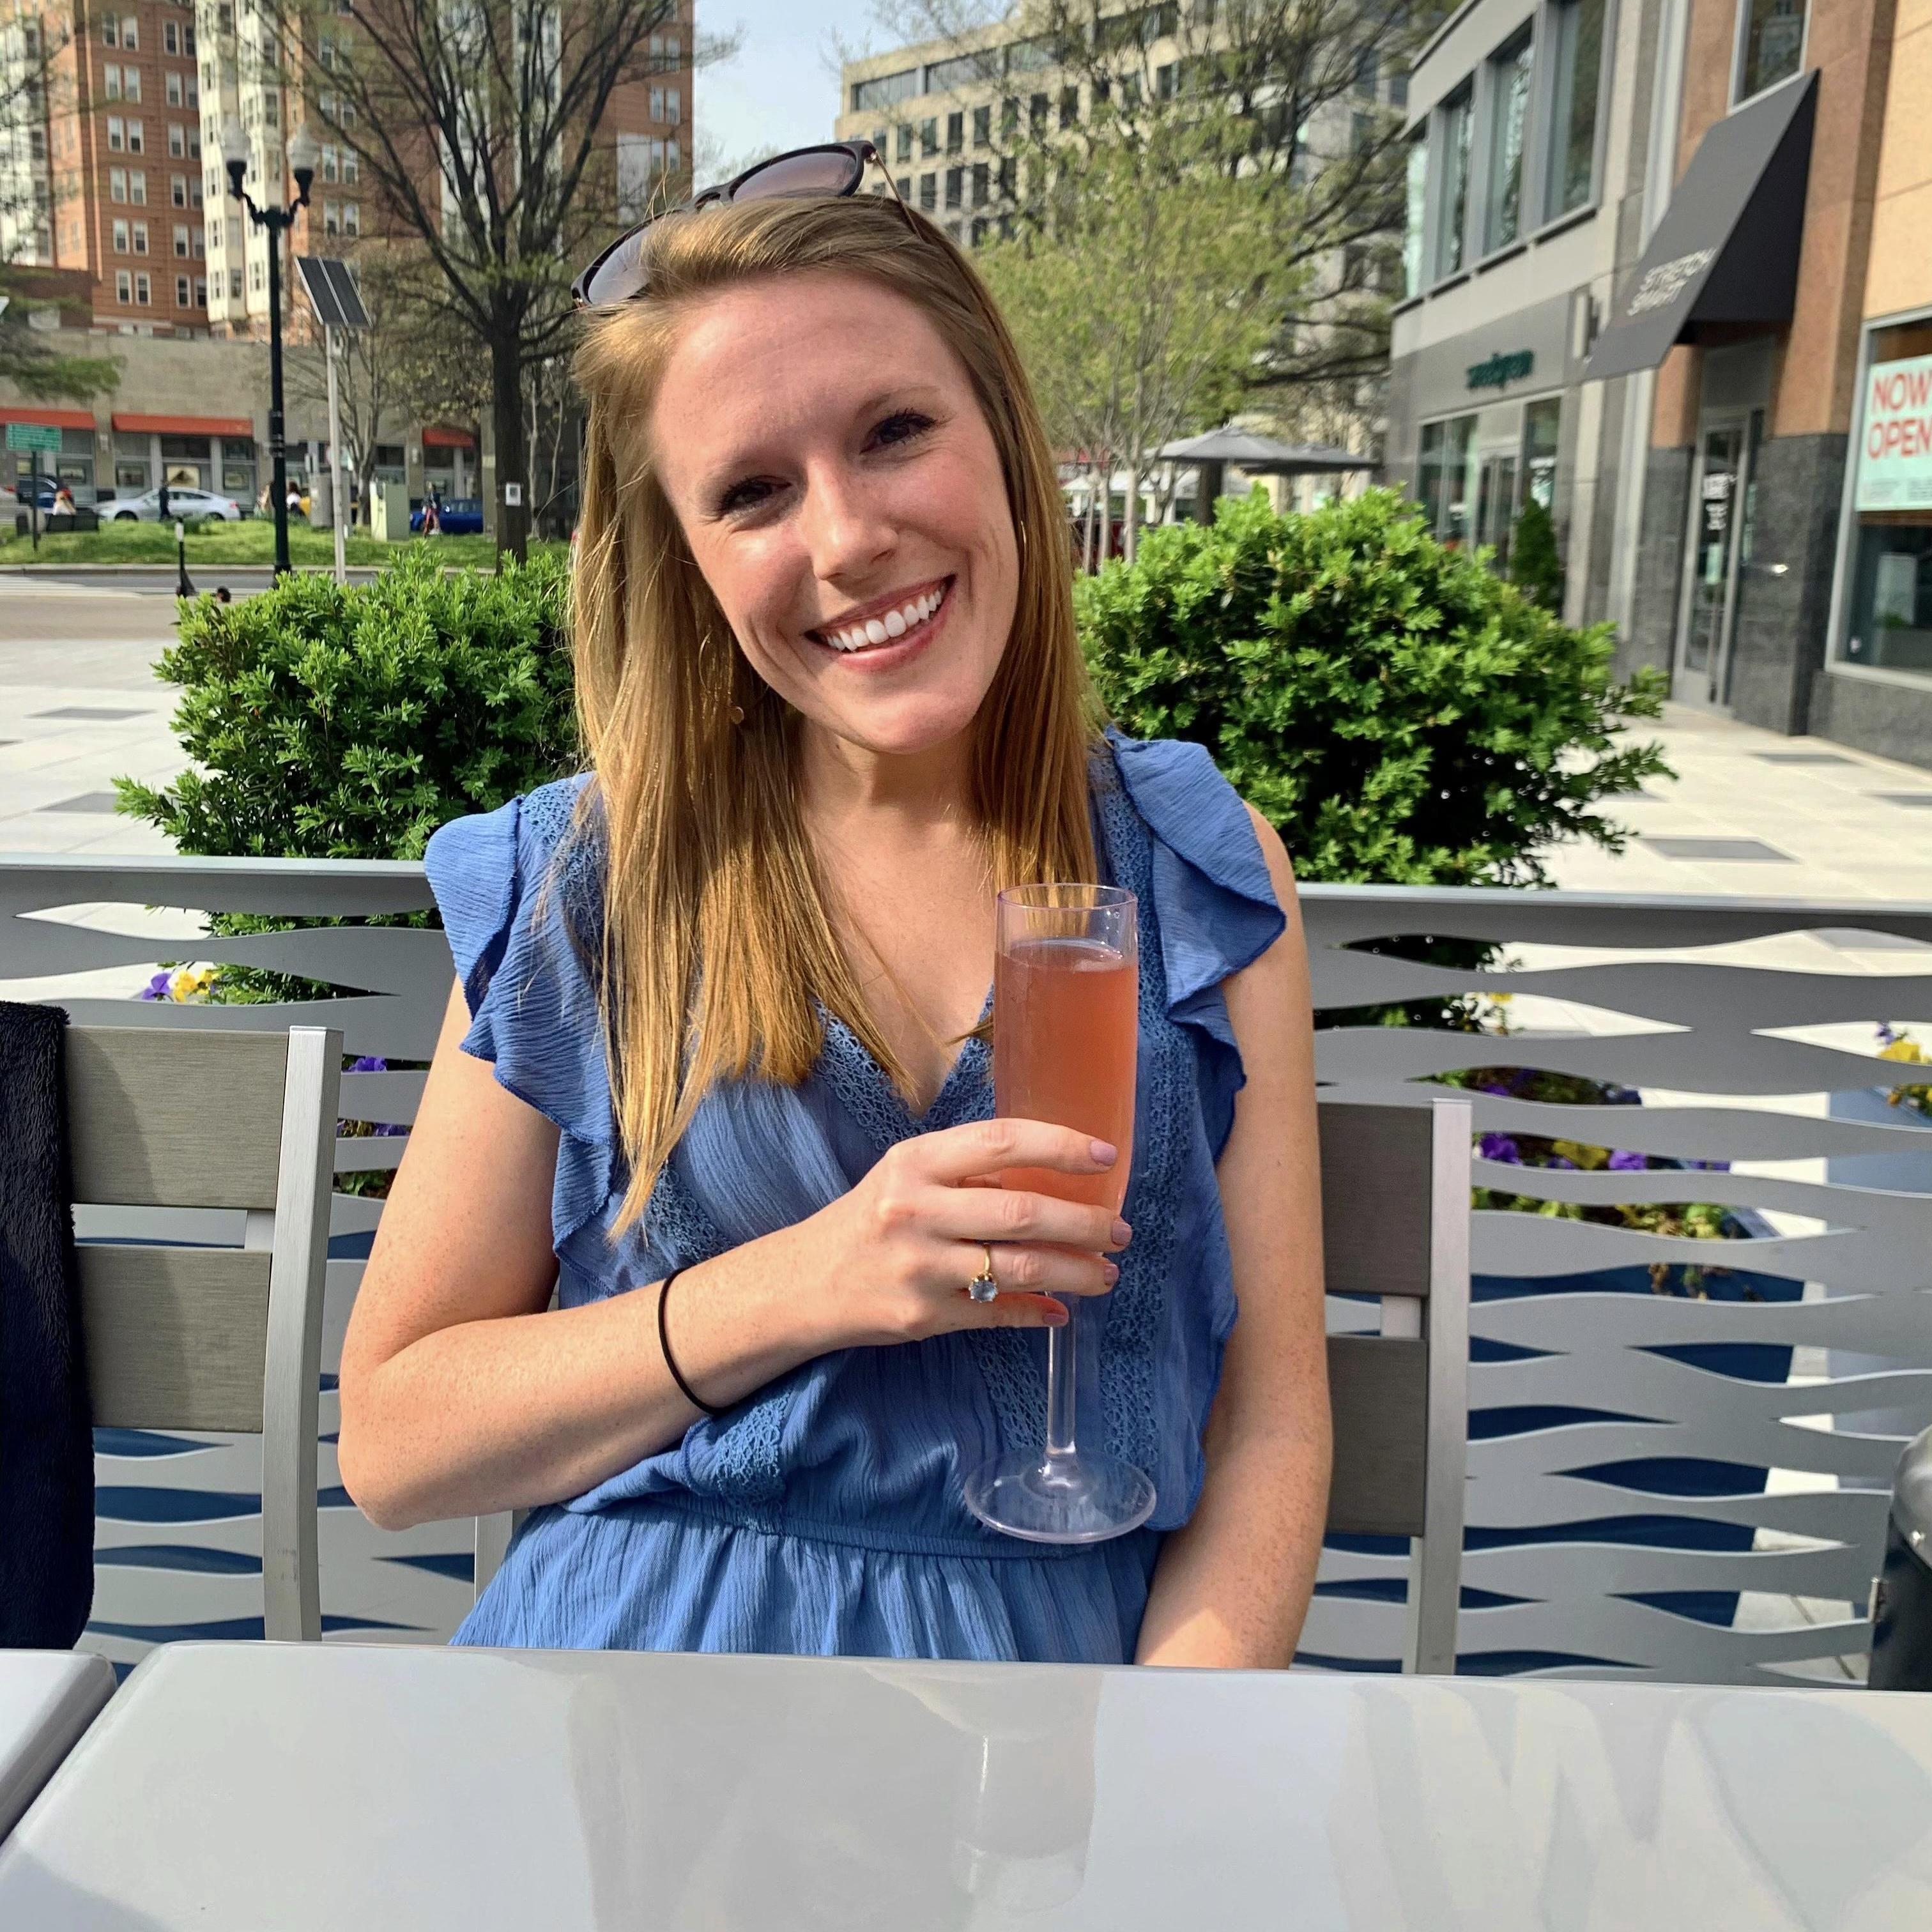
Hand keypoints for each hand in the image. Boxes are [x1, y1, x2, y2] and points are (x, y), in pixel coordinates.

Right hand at [800, 1118, 1130, 1344]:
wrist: (805, 1282)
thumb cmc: (869, 1219)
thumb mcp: (907, 1176)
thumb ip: (969, 1172)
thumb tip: (1054, 1179)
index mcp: (916, 1163)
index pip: (1002, 1142)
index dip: (1061, 1146)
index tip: (1105, 1158)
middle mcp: (917, 1211)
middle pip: (1023, 1212)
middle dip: (1085, 1223)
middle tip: (1120, 1230)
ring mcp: (920, 1268)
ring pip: (1020, 1269)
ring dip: (1076, 1272)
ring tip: (1106, 1273)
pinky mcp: (923, 1316)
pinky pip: (997, 1315)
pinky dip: (1037, 1313)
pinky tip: (1060, 1310)